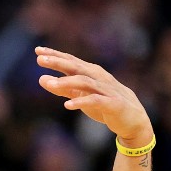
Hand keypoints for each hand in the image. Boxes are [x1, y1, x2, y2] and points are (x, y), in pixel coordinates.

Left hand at [36, 46, 152, 146]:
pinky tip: (67, 105)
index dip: (55, 55)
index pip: (70, 61)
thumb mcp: (79, 95)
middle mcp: (98, 77)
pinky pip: (95, 100)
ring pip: (85, 82)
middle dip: (59, 62)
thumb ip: (62, 87)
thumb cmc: (103, 104)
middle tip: (40, 59)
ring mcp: (106, 89)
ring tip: (50, 84)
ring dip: (67, 82)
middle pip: (76, 67)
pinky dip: (81, 102)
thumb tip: (41, 78)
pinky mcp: (112, 104)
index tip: (38, 50)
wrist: (132, 120)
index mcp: (90, 73)